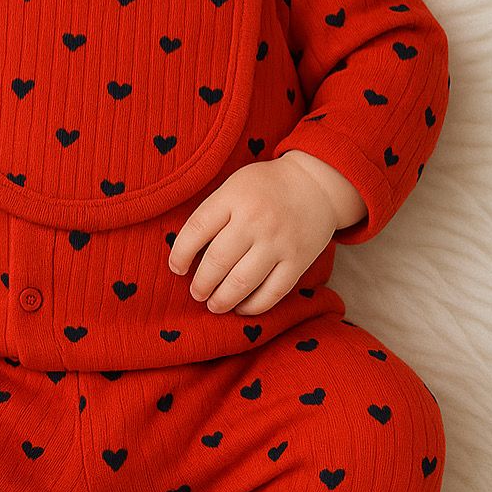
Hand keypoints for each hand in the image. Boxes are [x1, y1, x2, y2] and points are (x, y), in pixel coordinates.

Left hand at [167, 157, 338, 315]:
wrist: (315, 184)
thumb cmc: (266, 186)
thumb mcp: (234, 185)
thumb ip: (213, 212)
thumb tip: (186, 252)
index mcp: (233, 197)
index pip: (196, 229)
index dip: (180, 254)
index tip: (176, 268)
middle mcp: (255, 220)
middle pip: (217, 261)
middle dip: (200, 284)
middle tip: (196, 292)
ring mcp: (278, 242)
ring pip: (241, 282)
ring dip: (222, 300)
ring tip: (213, 304)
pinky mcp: (298, 261)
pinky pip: (271, 293)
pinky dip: (253, 306)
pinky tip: (241, 307)